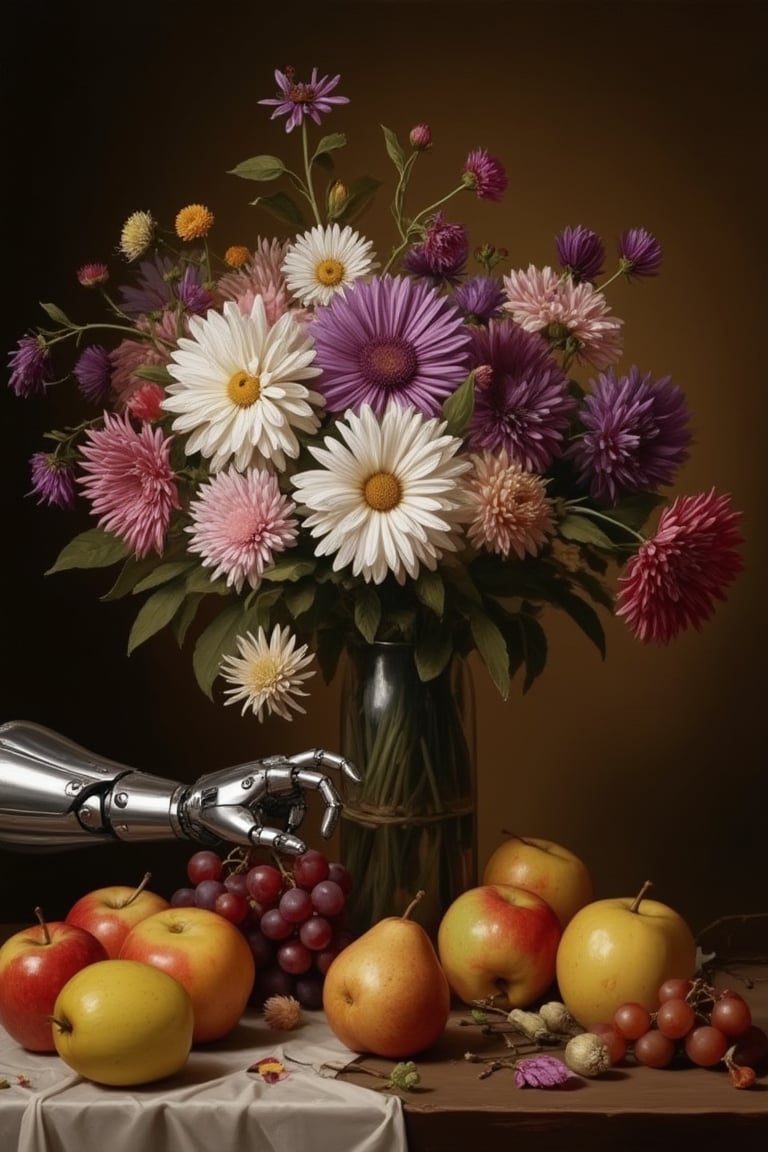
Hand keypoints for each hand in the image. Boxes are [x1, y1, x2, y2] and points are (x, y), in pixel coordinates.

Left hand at [180, 748, 361, 853]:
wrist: (190, 804)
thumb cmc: (214, 813)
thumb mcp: (245, 831)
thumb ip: (277, 840)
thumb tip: (304, 849)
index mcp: (272, 774)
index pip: (315, 778)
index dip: (332, 802)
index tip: (331, 829)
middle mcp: (276, 767)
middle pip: (317, 758)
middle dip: (340, 767)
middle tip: (358, 781)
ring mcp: (273, 773)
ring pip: (300, 792)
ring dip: (296, 814)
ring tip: (263, 829)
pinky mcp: (268, 782)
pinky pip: (288, 799)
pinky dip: (285, 816)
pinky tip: (260, 823)